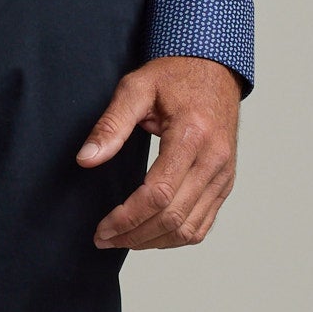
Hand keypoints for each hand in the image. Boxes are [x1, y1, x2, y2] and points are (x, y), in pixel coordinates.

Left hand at [77, 55, 242, 249]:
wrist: (214, 69)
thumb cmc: (175, 76)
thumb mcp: (136, 88)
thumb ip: (111, 124)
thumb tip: (86, 158)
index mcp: (192, 135)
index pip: (158, 194)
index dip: (127, 218)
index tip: (102, 228)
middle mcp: (214, 159)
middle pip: (173, 217)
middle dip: (134, 235)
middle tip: (104, 238)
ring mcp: (224, 174)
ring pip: (190, 229)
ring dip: (154, 242)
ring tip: (124, 240)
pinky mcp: (226, 182)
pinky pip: (203, 224)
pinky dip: (176, 238)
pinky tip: (151, 235)